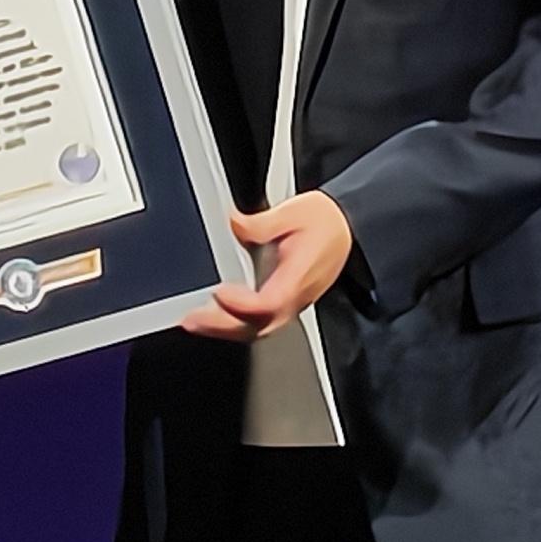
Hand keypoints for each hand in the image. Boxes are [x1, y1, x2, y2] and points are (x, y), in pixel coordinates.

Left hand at [178, 189, 352, 339]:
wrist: (348, 229)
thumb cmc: (326, 222)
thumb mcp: (296, 211)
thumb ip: (262, 223)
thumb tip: (235, 224)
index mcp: (299, 276)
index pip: (269, 303)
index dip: (242, 304)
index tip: (219, 293)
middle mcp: (296, 296)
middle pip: (259, 326)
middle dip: (223, 327)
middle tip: (192, 320)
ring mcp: (292, 303)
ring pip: (259, 330)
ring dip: (226, 330)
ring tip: (197, 322)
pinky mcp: (287, 302)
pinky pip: (261, 323)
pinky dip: (236, 324)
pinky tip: (218, 316)